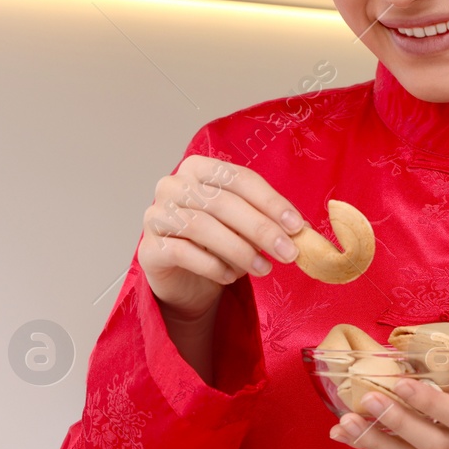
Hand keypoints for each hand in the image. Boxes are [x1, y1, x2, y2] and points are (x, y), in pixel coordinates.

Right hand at [138, 155, 304, 321]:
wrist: (185, 280)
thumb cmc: (216, 244)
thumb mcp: (243, 226)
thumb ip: (265, 220)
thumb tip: (299, 230)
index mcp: (198, 168)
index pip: (240, 179)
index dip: (271, 202)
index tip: (296, 226)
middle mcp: (172, 185)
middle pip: (222, 202)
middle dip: (260, 228)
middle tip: (288, 252)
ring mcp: (156, 215)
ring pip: (202, 226)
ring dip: (240, 250)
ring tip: (264, 268)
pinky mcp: (149, 247)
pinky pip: (183, 252)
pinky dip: (213, 266)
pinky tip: (231, 277)